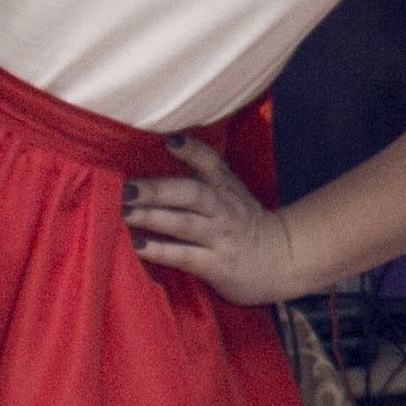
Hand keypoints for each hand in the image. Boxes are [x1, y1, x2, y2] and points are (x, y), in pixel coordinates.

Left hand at [123, 134, 311, 305]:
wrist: (282, 259)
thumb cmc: (244, 224)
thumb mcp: (231, 193)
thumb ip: (204, 174)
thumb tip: (163, 150)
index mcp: (226, 188)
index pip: (212, 163)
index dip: (192, 150)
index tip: (170, 141)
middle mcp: (223, 210)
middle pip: (192, 194)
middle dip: (157, 190)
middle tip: (127, 188)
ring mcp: (220, 238)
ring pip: (184, 224)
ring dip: (152, 217)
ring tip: (124, 213)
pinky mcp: (217, 265)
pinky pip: (185, 256)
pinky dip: (160, 250)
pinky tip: (138, 246)